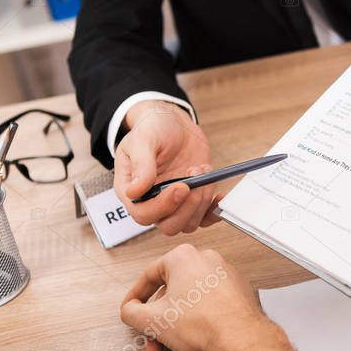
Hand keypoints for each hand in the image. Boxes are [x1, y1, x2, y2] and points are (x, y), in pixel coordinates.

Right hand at [115, 100, 220, 235]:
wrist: (173, 124)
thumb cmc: (153, 130)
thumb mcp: (143, 139)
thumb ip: (140, 164)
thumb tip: (135, 191)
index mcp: (131, 191)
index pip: (143, 214)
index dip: (163, 206)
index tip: (181, 186)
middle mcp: (152, 203)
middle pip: (169, 226)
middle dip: (187, 207)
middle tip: (195, 178)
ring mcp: (174, 204)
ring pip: (188, 223)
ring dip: (201, 201)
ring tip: (202, 170)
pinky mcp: (192, 201)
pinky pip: (204, 218)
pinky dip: (213, 211)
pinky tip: (219, 196)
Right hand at [119, 244, 272, 350]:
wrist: (241, 340)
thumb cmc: (205, 325)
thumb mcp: (152, 320)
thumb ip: (131, 312)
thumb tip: (130, 310)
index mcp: (184, 257)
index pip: (149, 275)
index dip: (135, 297)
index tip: (132, 309)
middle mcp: (206, 260)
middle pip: (171, 289)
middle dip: (158, 317)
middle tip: (152, 335)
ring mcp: (225, 274)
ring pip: (189, 298)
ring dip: (176, 321)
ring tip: (172, 342)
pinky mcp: (238, 290)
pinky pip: (209, 302)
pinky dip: (198, 317)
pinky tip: (194, 336)